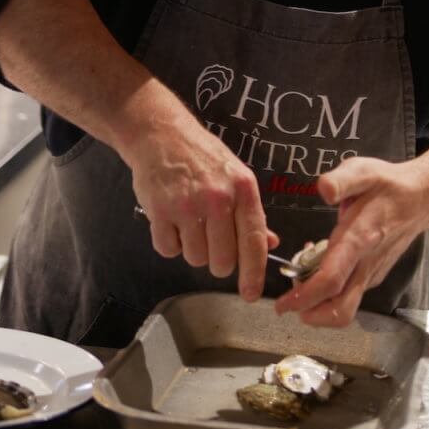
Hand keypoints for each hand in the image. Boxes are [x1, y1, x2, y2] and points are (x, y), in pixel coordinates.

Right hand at [128, 102, 277, 300]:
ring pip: (195, 258)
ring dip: (192, 249)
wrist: (161, 134)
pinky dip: (169, 243)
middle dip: (217, 260)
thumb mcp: (235, 176)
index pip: (254, 241)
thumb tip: (269, 243)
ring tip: (189, 222)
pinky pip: (168, 250)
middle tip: (210, 239)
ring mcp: (187, 205)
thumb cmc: (201, 155)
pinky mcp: (159, 211)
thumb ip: (251, 213)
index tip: (250, 294)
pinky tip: (171, 220)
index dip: (253, 273)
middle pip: (222, 260)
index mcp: (243, 189)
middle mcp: (218, 198)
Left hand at [274, 156, 428, 326]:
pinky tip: (319, 268)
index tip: (283, 304)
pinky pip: (350, 295)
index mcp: (359, 238)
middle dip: (310, 314)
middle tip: (287, 301)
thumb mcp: (363, 171)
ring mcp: (371, 272)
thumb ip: (341, 180)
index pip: (332, 278)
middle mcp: (366, 262)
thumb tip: (324, 189)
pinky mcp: (373, 276)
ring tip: (301, 280)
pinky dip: (330, 293)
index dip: (305, 296)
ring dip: (318, 305)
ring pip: (345, 307)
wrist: (421, 198)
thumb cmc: (388, 185)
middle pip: (340, 308)